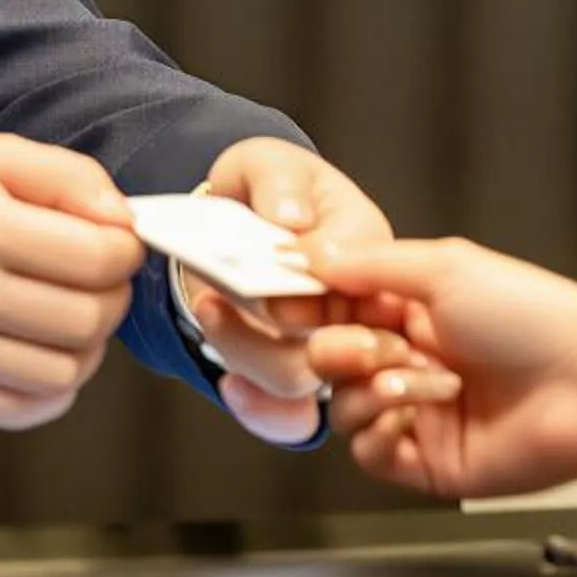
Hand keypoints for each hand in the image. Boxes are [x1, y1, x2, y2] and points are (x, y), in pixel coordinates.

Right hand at [0, 135, 143, 430]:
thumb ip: (64, 176)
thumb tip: (123, 221)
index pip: (94, 257)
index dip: (125, 251)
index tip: (119, 243)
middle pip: (85, 319)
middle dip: (114, 297)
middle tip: (102, 279)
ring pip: (62, 373)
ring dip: (91, 347)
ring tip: (76, 316)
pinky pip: (21, 410)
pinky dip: (55, 390)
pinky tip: (48, 354)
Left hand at [183, 138, 402, 445]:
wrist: (249, 214)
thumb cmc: (273, 187)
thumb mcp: (272, 164)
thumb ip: (281, 182)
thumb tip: (289, 218)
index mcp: (369, 248)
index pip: (360, 281)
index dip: (318, 289)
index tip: (274, 276)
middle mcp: (358, 305)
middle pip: (340, 344)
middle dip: (282, 335)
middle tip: (221, 305)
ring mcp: (325, 343)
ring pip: (303, 376)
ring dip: (249, 352)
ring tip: (207, 308)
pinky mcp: (292, 368)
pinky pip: (289, 412)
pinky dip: (261, 409)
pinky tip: (230, 388)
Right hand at [310, 238, 576, 500]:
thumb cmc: (536, 318)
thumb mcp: (444, 266)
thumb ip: (366, 264)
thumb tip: (303, 254)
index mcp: (412, 308)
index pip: (334, 306)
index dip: (310, 305)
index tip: (291, 301)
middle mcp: (411, 359)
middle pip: (328, 359)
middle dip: (338, 348)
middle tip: (372, 342)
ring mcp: (419, 413)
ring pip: (344, 407)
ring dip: (372, 387)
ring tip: (422, 378)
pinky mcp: (428, 462)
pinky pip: (369, 454)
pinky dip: (380, 430)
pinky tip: (418, 410)